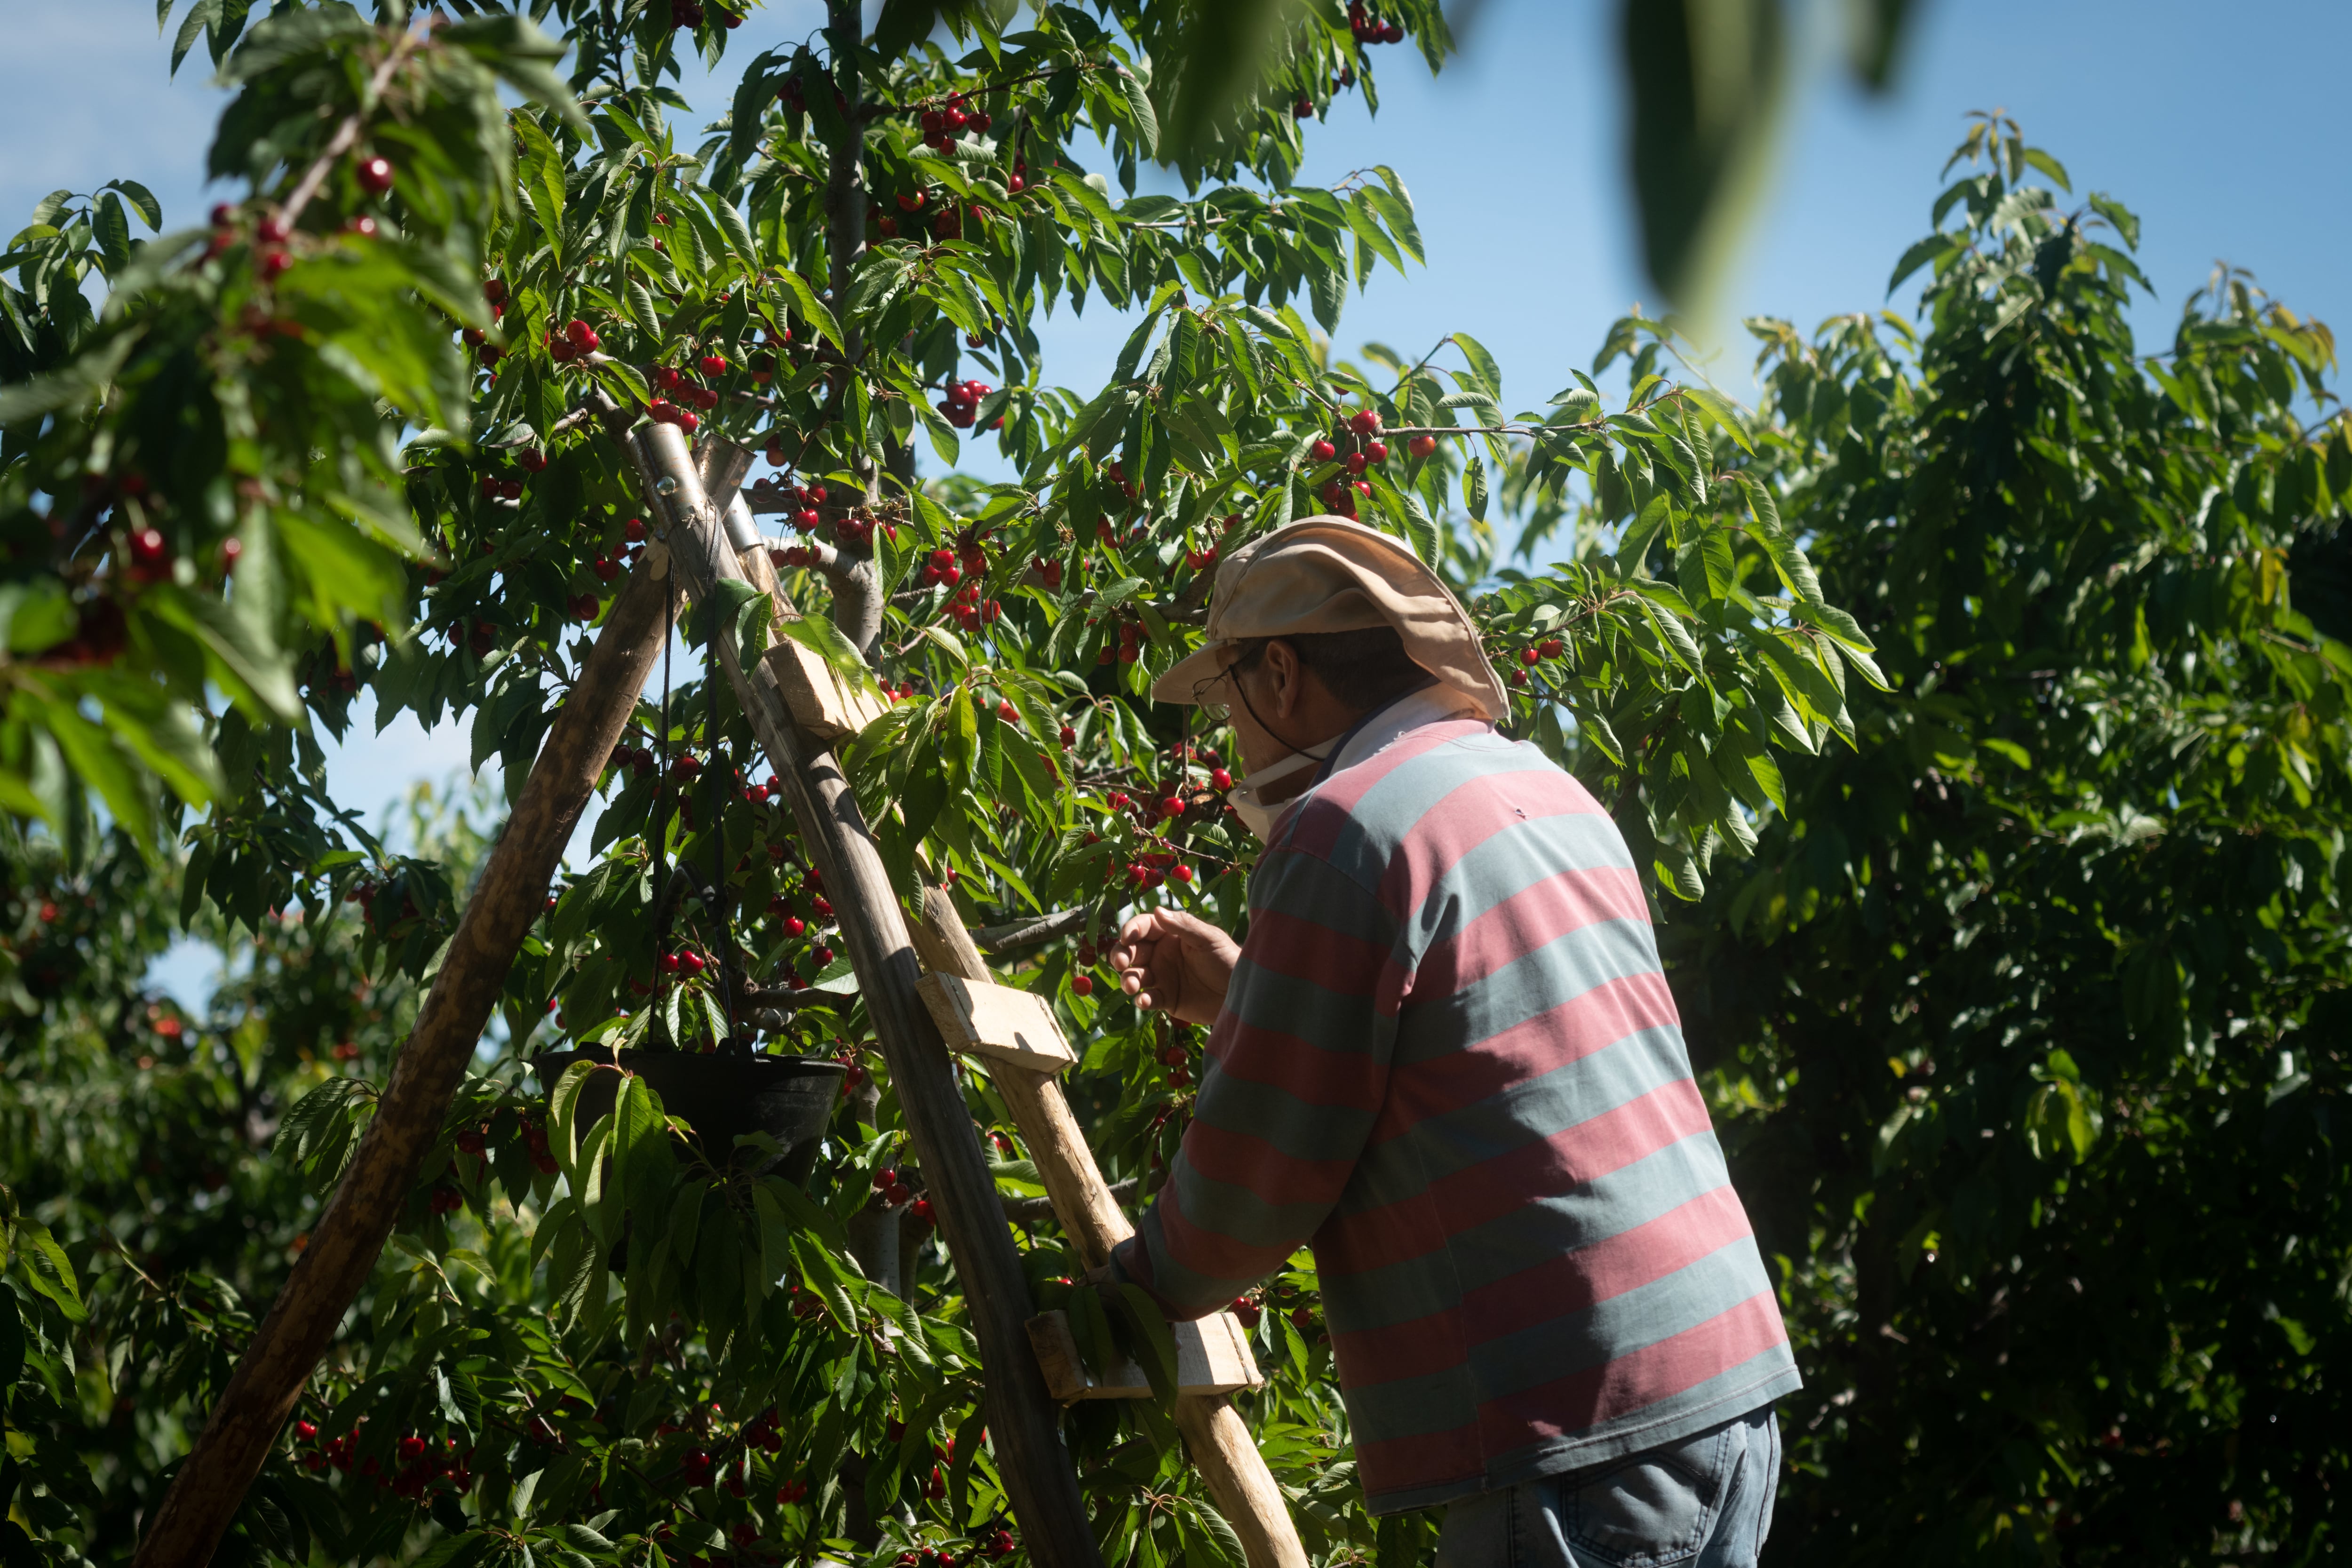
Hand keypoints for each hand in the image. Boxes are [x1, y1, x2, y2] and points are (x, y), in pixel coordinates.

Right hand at [1109, 909, 1238, 1027]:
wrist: (1240, 994)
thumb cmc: (1228, 960)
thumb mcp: (1209, 939)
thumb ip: (1184, 926)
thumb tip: (1157, 910)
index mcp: (1171, 935)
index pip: (1143, 927)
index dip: (1131, 930)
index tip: (1126, 937)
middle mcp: (1162, 954)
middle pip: (1131, 951)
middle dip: (1121, 955)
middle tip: (1120, 963)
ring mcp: (1162, 977)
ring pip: (1134, 975)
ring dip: (1128, 979)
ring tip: (1132, 987)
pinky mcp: (1166, 999)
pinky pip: (1147, 998)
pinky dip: (1142, 999)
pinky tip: (1144, 1000)